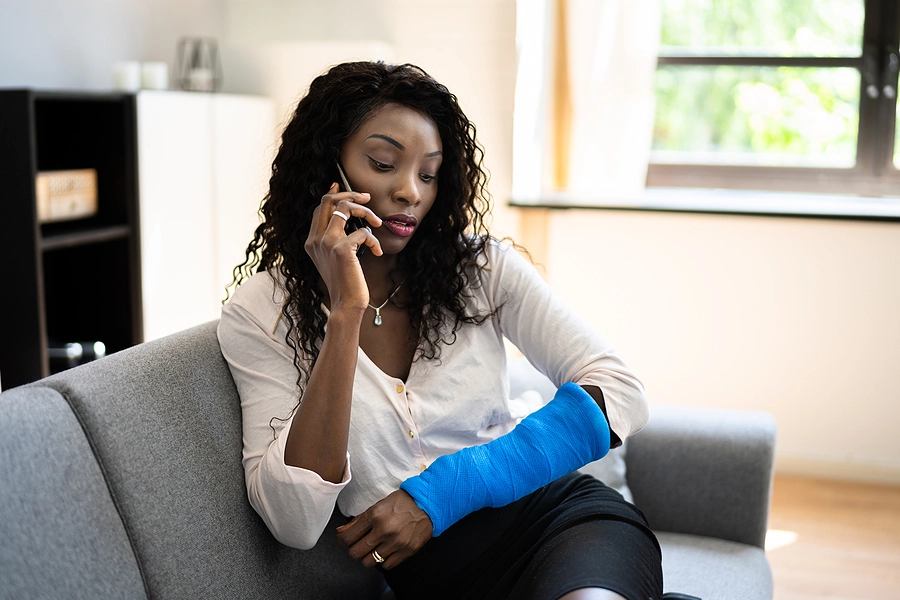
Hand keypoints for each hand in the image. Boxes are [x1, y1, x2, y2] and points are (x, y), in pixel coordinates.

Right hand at [304, 183, 382, 311]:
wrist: (346, 304)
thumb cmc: (345, 283)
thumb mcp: (335, 259)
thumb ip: (336, 239)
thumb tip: (346, 217)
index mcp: (312, 242)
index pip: (320, 208)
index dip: (334, 194)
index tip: (346, 189)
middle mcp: (316, 240)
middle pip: (329, 201)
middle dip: (350, 195)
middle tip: (367, 198)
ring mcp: (327, 243)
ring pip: (345, 209)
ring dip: (366, 212)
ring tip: (377, 223)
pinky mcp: (342, 249)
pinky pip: (363, 232)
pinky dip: (374, 240)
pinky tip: (377, 253)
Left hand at [336, 489, 432, 569]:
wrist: (428, 504)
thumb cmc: (402, 503)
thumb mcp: (378, 505)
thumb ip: (359, 520)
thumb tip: (341, 532)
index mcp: (375, 515)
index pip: (348, 537)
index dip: (342, 540)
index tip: (344, 540)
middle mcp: (384, 530)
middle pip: (356, 552)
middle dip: (354, 550)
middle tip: (358, 545)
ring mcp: (396, 542)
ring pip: (369, 562)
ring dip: (367, 557)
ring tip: (372, 549)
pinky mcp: (407, 551)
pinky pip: (386, 565)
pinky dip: (383, 560)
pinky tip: (386, 551)